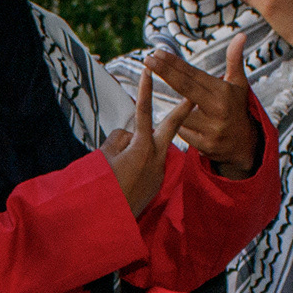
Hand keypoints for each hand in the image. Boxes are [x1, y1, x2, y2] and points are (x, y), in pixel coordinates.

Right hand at [102, 66, 193, 216]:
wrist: (109, 219)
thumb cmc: (101, 187)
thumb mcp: (103, 158)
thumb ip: (117, 140)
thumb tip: (126, 136)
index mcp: (139, 147)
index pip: (142, 112)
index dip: (145, 91)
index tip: (149, 73)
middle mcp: (154, 157)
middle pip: (170, 127)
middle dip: (180, 110)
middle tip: (190, 93)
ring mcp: (157, 170)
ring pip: (153, 148)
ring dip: (142, 148)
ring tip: (120, 166)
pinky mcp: (156, 182)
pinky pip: (148, 164)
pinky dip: (138, 165)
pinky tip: (125, 179)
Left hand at [142, 35, 257, 177]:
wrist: (243, 142)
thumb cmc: (235, 106)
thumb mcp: (238, 84)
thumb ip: (234, 60)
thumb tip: (241, 34)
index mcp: (224, 92)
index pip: (193, 75)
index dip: (174, 64)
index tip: (157, 52)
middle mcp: (219, 109)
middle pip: (184, 88)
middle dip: (164, 72)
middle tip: (147, 59)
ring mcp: (212, 128)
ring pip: (179, 114)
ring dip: (175, 109)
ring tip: (184, 111)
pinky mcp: (205, 145)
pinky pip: (181, 132)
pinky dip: (179, 127)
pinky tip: (186, 127)